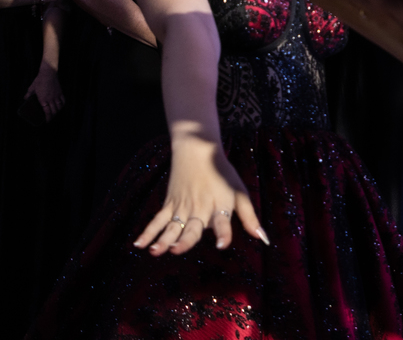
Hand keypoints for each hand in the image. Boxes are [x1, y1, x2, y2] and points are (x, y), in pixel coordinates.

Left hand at [23, 62, 64, 120]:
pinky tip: (61, 106)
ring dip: (57, 111)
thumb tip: (25, 98)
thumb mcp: (32, 88)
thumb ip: (28, 94)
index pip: (47, 112)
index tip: (47, 121)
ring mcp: (56, 96)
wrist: (48, 73)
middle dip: (52, 116)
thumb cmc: (40, 80)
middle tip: (50, 118)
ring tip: (55, 113)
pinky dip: (62, 105)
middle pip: (54, 111)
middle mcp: (51, 99)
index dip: (48, 118)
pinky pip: (63, 100)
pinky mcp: (60, 92)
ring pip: (59, 107)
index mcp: (43, 100)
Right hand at [134, 136, 266, 254]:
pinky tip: (139, 244)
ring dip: (163, 239)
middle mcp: (200, 209)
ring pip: (172, 226)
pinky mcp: (170, 204)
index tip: (222, 244)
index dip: (223, 233)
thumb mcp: (240, 192)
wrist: (197, 151)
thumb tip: (263, 239)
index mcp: (219, 206)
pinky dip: (148, 232)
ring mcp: (183, 207)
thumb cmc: (222, 174)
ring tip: (156, 251)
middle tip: (177, 249)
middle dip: (185, 240)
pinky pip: (158, 220)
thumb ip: (250, 216)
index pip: (223, 222)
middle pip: (193, 228)